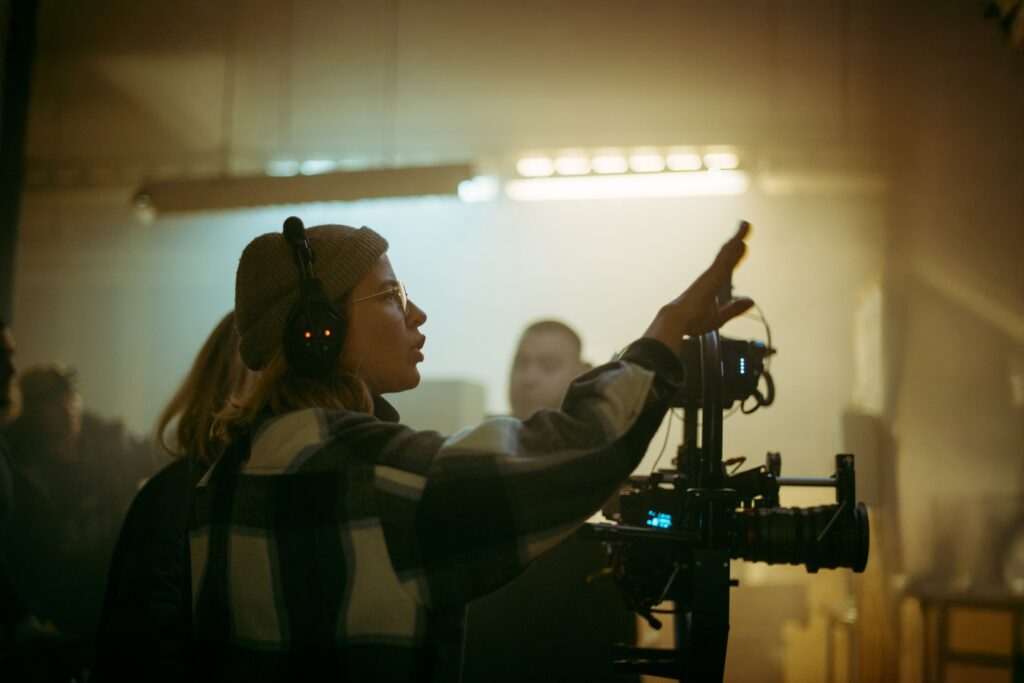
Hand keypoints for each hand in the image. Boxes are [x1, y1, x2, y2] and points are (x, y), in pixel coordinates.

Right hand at [642, 221, 753, 355]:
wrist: (678, 320)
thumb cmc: (693, 321)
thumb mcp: (720, 317)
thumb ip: (735, 308)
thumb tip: (750, 300)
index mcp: (711, 286)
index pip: (727, 267)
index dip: (735, 256)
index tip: (742, 246)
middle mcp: (711, 277)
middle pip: (727, 255)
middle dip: (736, 242)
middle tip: (744, 226)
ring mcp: (712, 274)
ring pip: (727, 251)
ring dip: (737, 237)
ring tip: (745, 224)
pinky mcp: (713, 273)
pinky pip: (726, 256)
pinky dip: (734, 244)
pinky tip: (741, 236)